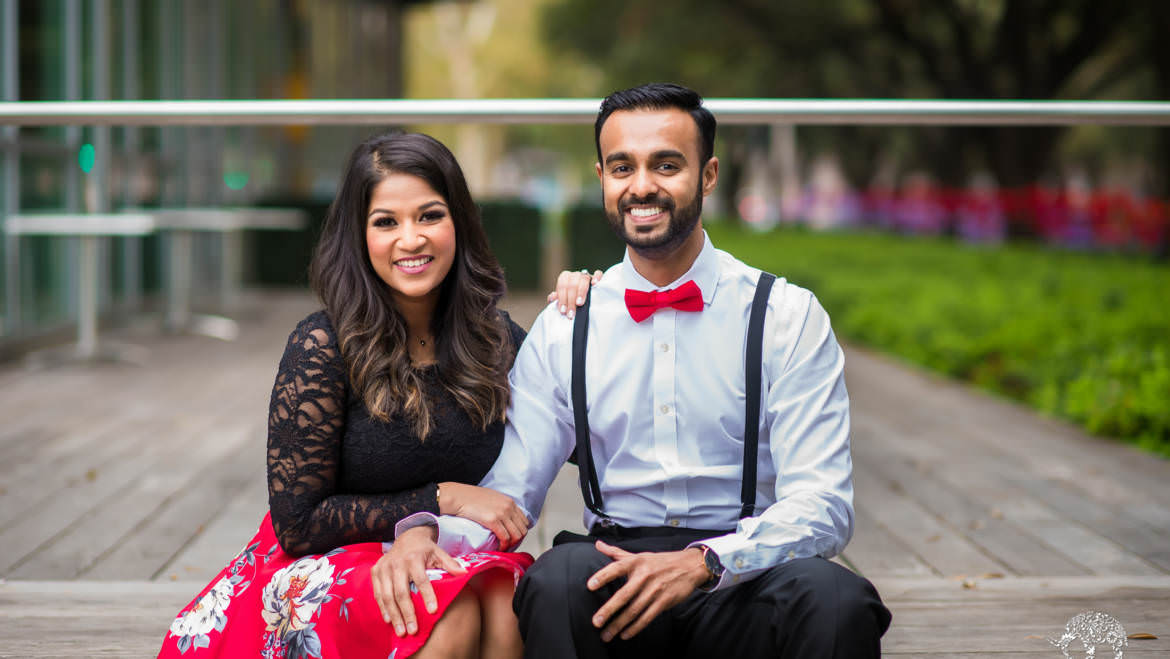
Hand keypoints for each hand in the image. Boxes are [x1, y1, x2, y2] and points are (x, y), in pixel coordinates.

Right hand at [371, 525, 465, 636]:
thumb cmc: (425, 549)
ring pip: (387, 596)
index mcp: (414, 558)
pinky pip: (377, 593)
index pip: (421, 580)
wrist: (406, 537)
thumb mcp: (439, 552)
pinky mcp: (375, 571)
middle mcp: (396, 563)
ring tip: (401, 631)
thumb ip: (450, 564)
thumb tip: (464, 573)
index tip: (433, 611)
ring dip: (394, 615)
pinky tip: (389, 620)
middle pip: (401, 592)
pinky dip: (383, 608)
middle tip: (413, 630)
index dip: (427, 595)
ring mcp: (384, 568)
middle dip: (407, 613)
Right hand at [438, 482, 529, 548]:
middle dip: (517, 541)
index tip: (513, 539)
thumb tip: (501, 518)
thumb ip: (499, 506)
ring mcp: (502, 513)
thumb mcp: (491, 498)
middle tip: (509, 547)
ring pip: (516, 535)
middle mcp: (508, 507)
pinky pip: (505, 538)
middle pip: (523, 530)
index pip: (524, 521)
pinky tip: (499, 549)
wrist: (457, 496)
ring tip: (503, 549)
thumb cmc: (469, 497)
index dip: (520, 532)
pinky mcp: (493, 520)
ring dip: (511, 545)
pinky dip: (504, 546)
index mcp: (509, 501)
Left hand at [549, 269, 603, 317]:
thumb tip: (552, 297)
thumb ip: (556, 299)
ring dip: (581, 292)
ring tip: (579, 304)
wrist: (580, 299)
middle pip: (572, 284)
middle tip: (571, 313)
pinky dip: (596, 277)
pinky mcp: (596, 278)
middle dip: (570, 300)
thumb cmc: (570, 300)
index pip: (562, 285)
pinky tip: (594, 284)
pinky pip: (598, 273)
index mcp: (565, 277)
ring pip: (584, 279)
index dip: (562, 298)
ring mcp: (586, 275)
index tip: (563, 311)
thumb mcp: (562, 300)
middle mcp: (575, 275)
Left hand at [586, 541, 708, 641]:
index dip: (603, 576)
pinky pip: (647, 617)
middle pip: (624, 595)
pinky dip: (635, 628)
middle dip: (609, 610)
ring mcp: (655, 590)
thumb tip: (597, 544)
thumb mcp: (639, 555)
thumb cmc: (659, 562)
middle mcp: (644, 575)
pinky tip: (624, 635)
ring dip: (619, 625)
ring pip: (634, 610)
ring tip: (606, 635)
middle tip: (596, 622)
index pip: (616, 567)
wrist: (689, 566)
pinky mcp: (664, 601)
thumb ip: (616, 552)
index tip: (590, 586)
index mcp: (636, 562)